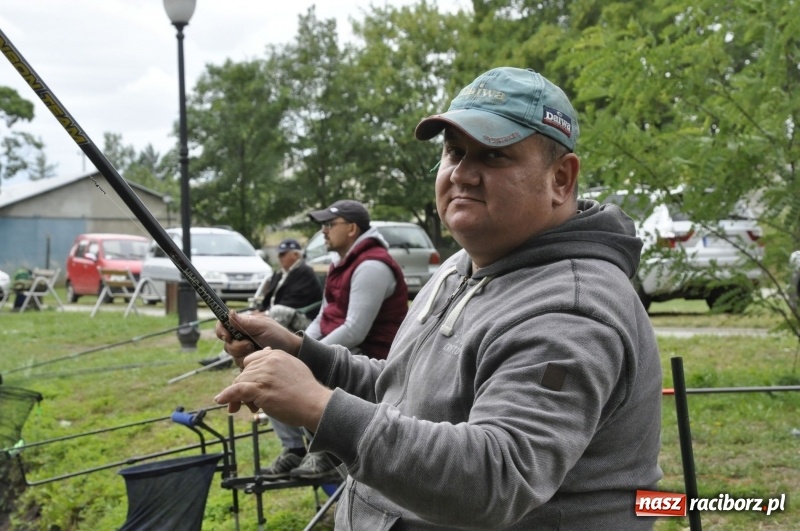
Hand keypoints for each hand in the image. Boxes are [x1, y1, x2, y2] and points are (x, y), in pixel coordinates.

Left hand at [214, 349, 332, 429]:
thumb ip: (278, 362)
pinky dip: (227, 395)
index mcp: (276, 355)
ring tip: (242, 408)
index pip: (251, 361)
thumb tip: (265, 354)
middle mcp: (268, 362)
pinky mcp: (260, 390)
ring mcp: (264, 375)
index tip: (248, 386)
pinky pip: (237, 390)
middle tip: (246, 404)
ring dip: (238, 397)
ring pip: (240, 382)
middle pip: (244, 373)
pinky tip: (221, 400)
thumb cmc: (306, 390)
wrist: (315, 403)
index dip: (248, 375)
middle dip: (243, 388)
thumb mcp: (293, 367)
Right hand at [215, 310, 302, 367]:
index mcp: (242, 326)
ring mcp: (243, 351)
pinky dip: (249, 363)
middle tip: (250, 345)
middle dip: (237, 346)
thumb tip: (229, 313)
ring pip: (232, 356)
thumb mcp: (263, 326)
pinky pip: (240, 365)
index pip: (223, 326)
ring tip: (258, 351)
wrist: (291, 352)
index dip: (220, 331)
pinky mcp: (248, 362)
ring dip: (244, 354)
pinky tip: (258, 359)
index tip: (227, 336)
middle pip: (226, 344)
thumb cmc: (278, 335)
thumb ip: (245, 322)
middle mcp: (240, 338)